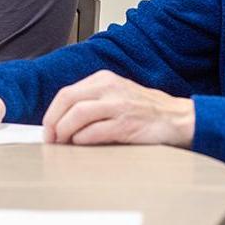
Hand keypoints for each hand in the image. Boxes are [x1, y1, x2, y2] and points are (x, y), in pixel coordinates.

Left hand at [42, 70, 194, 147]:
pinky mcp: (127, 123)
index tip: (48, 129)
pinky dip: (83, 139)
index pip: (67, 93)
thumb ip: (91, 101)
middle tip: (50, 139)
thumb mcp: (115, 95)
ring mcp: (118, 104)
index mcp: (104, 79)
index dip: (52, 113)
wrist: (177, 118)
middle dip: (53, 121)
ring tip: (63, 144)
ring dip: (64, 131)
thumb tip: (62, 121)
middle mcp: (110, 87)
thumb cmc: (144, 110)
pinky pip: (96, 131)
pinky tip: (81, 145)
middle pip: (68, 100)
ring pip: (78, 114)